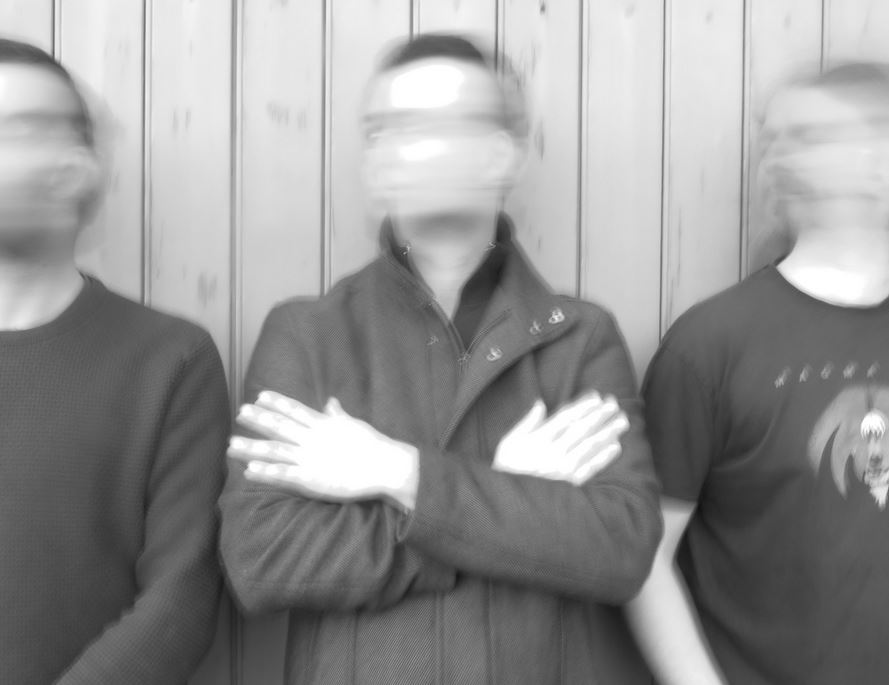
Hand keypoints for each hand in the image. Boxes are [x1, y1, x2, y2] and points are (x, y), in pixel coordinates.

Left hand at [228, 391, 418, 509]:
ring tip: (232, 445)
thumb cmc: (374, 446)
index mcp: (323, 425)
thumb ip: (338, 415)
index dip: (276, 402)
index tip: (259, 396)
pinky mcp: (312, 479)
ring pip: (275, 450)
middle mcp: (313, 438)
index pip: (295, 410)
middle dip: (259, 419)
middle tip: (240, 412)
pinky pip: (284, 475)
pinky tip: (249, 470)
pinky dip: (266, 472)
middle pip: (280, 426)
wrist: (387, 466)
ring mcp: (310, 458)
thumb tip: (331, 402)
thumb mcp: (353, 425)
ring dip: (253, 447)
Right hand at [493, 393, 628, 484]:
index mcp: (538, 439)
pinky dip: (604, 458)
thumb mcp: (509, 442)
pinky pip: (590, 469)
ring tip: (622, 422)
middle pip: (581, 429)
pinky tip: (616, 447)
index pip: (565, 417)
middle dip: (600, 415)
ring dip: (607, 432)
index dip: (583, 406)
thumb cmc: (506, 467)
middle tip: (615, 405)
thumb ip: (527, 423)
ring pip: (589, 446)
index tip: (598, 397)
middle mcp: (552, 452)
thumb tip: (540, 404)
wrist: (506, 501)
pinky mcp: (569, 484)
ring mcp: (562, 469)